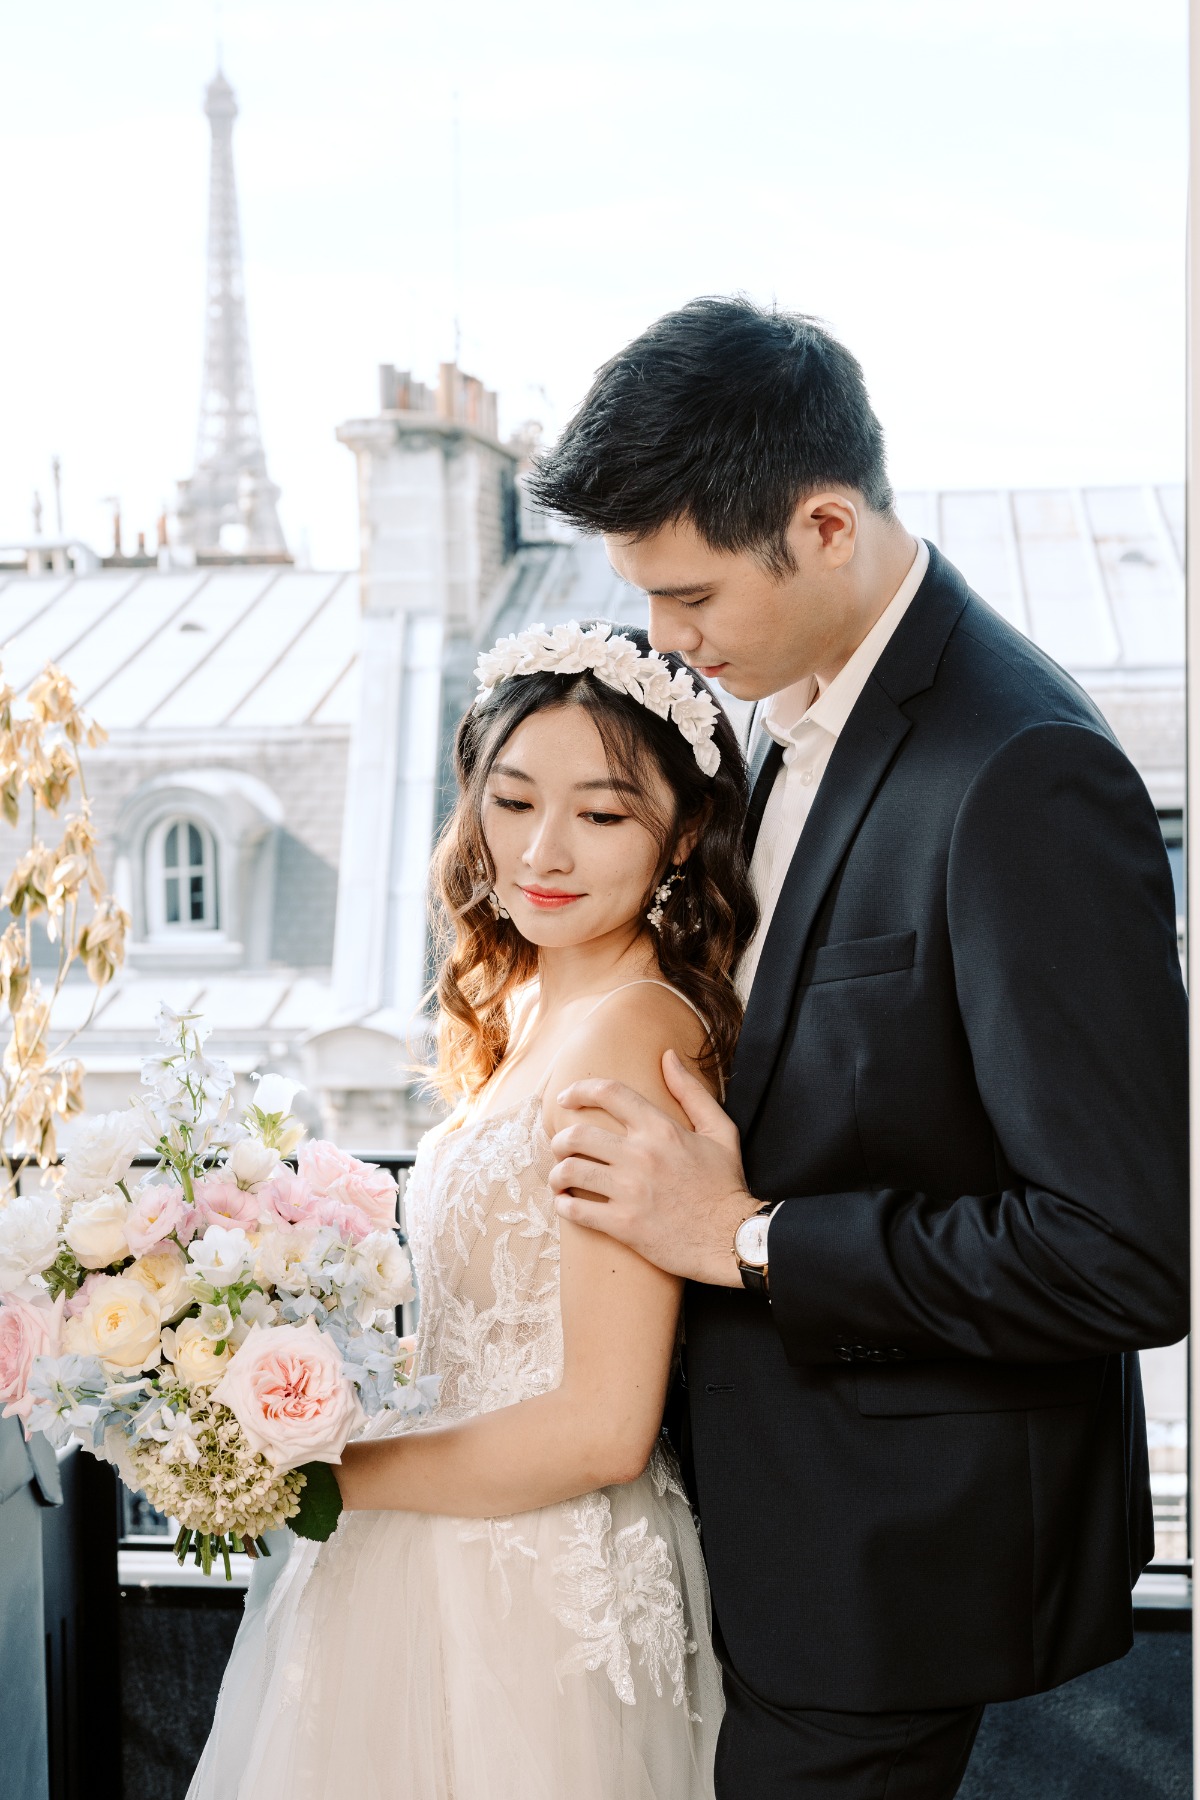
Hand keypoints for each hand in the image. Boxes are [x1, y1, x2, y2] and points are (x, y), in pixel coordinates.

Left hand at [549, 1050, 753, 1285]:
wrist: (733, 1238)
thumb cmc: (725, 1184)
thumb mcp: (719, 1130)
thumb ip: (691, 1092)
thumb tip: (668, 1056)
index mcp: (661, 1129)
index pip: (609, 1093)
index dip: (580, 1090)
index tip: (566, 1098)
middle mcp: (641, 1155)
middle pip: (577, 1135)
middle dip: (560, 1140)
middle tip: (562, 1148)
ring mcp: (630, 1191)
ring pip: (570, 1171)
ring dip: (557, 1174)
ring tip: (561, 1178)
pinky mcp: (623, 1225)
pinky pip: (576, 1210)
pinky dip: (564, 1205)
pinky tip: (567, 1204)